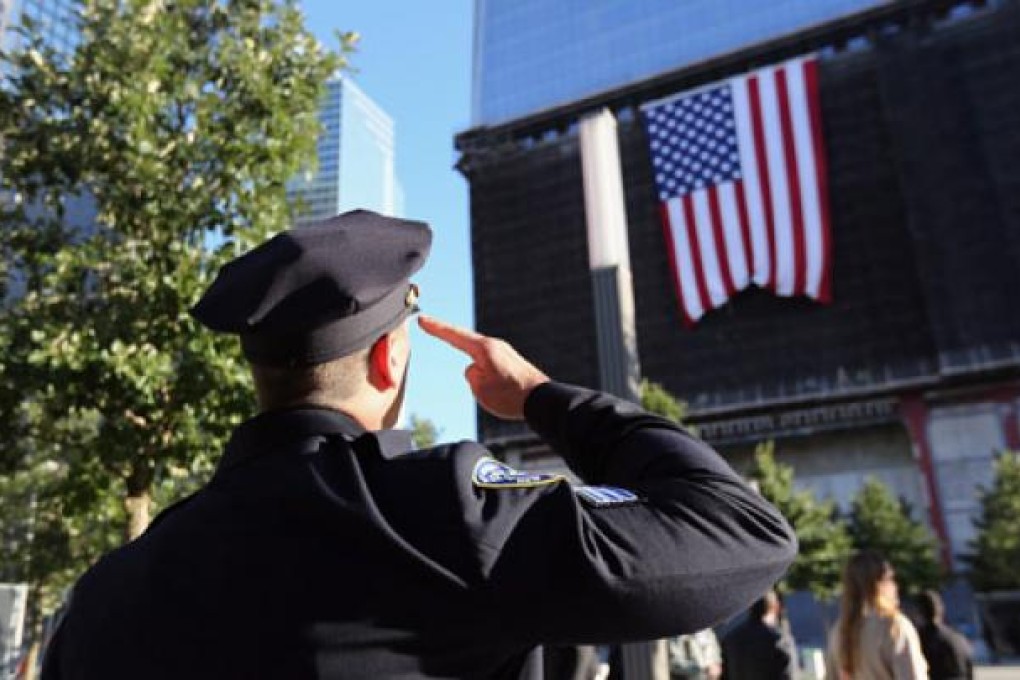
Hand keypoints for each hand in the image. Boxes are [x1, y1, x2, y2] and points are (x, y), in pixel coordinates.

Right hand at [417, 315, 548, 419]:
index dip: (436, 328)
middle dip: (466, 361)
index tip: (422, 319)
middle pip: (468, 349)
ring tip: (501, 396)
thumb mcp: (481, 389)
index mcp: (485, 348)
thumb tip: (475, 369)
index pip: (454, 335)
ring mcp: (504, 353)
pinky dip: (492, 383)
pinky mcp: (511, 363)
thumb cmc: (512, 395)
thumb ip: (471, 376)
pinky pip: (492, 372)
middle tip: (473, 373)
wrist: (543, 400)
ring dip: (483, 381)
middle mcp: (495, 346)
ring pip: (480, 367)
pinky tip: (506, 395)